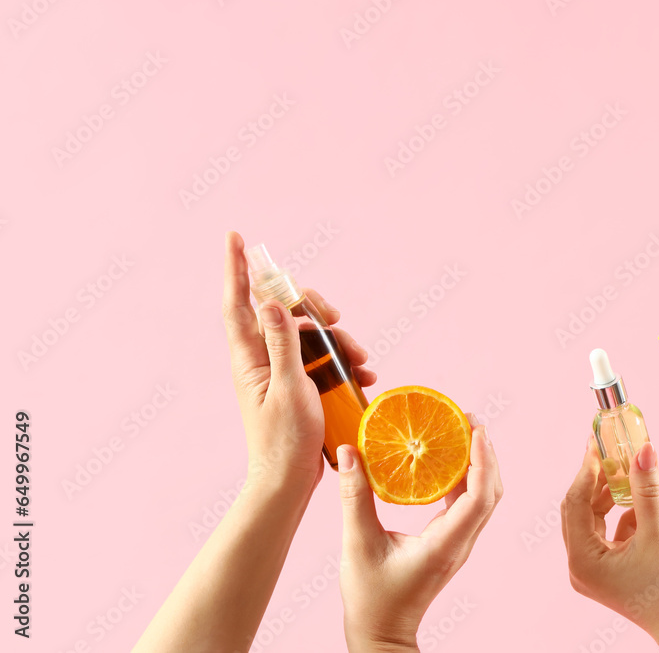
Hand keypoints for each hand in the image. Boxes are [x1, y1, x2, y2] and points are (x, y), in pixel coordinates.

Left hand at [222, 231, 373, 493]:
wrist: (288, 481)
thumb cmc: (285, 441)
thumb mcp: (289, 388)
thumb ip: (282, 343)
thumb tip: (270, 302)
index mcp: (250, 358)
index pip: (238, 303)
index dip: (235, 269)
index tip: (234, 237)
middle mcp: (262, 359)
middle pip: (284, 311)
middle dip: (313, 306)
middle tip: (334, 316)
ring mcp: (281, 371)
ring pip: (309, 335)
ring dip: (338, 341)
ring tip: (362, 361)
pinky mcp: (299, 385)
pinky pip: (321, 360)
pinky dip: (343, 362)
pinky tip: (363, 375)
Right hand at [337, 416, 501, 651]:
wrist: (381, 632)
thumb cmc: (371, 597)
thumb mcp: (357, 544)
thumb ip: (354, 497)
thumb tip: (350, 452)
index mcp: (445, 545)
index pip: (478, 498)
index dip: (483, 462)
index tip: (477, 431)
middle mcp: (459, 543)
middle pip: (491, 493)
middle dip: (486, 454)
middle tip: (470, 420)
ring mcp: (458, 544)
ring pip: (484, 498)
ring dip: (479, 464)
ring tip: (463, 432)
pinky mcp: (450, 542)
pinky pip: (468, 504)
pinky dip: (465, 478)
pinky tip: (446, 460)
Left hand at [561, 440, 658, 651]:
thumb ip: (646, 489)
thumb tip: (643, 450)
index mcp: (582, 560)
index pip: (575, 502)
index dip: (587, 470)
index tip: (598, 442)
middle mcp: (583, 565)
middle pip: (585, 508)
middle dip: (605, 478)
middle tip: (617, 449)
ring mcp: (599, 568)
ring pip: (604, 516)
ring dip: (627, 493)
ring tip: (650, 471)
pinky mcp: (616, 567)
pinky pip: (620, 530)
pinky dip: (639, 512)